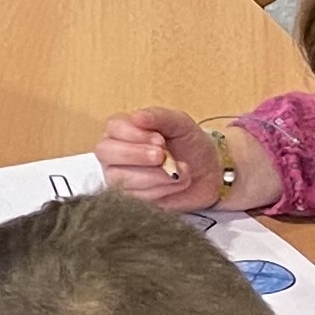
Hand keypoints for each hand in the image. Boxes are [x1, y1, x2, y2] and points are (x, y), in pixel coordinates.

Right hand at [94, 105, 226, 213]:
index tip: (160, 140)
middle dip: (137, 156)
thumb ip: (159, 116)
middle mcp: (115, 152)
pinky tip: (176, 183)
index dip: (134, 135)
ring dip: (156, 175)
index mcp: (123, 129)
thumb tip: (136, 117)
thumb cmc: (190, 145)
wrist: (208, 174)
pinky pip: (136, 197)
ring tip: (182, 171)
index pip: (113, 128)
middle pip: (106, 153)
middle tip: (162, 157)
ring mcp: (119, 177)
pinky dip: (161, 190)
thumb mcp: (180, 124)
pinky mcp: (130, 198)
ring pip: (122, 178)